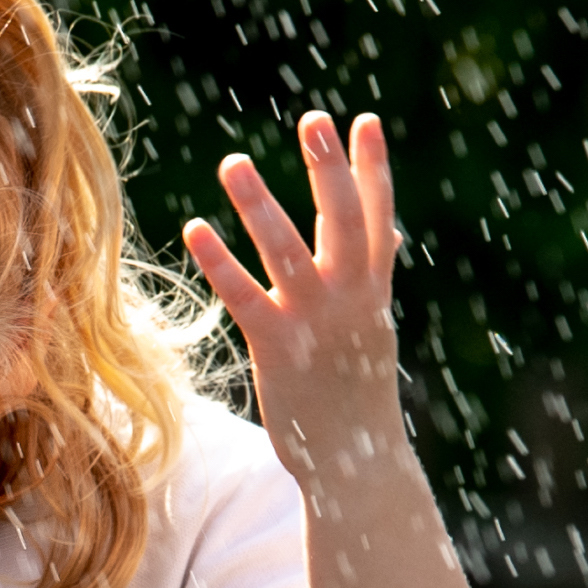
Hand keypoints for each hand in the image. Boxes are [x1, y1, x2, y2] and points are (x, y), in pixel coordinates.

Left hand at [179, 111, 405, 475]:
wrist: (357, 467)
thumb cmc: (359, 394)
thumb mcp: (374, 328)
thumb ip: (376, 276)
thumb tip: (392, 235)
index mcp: (374, 292)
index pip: (379, 218)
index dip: (373, 170)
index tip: (366, 120)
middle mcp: (352, 300)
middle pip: (344, 223)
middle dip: (331, 170)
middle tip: (314, 120)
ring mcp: (317, 323)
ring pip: (288, 252)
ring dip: (260, 205)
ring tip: (233, 162)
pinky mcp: (280, 349)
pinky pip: (246, 297)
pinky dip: (220, 262)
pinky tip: (195, 229)